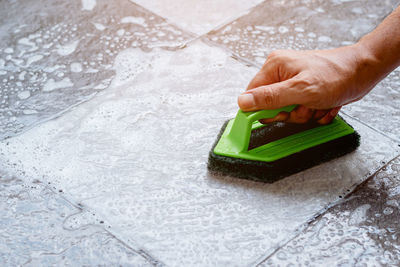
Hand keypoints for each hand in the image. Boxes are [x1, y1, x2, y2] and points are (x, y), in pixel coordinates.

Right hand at [238, 45, 376, 123]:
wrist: (364, 71)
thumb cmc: (337, 75)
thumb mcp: (300, 90)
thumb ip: (269, 98)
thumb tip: (242, 102)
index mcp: (274, 66)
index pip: (253, 94)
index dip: (262, 109)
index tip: (277, 115)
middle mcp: (281, 72)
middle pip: (271, 106)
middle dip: (290, 112)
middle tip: (304, 106)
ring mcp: (293, 81)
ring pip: (287, 111)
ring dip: (305, 114)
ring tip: (318, 104)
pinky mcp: (304, 90)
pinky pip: (301, 110)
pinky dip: (313, 112)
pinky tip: (324, 104)